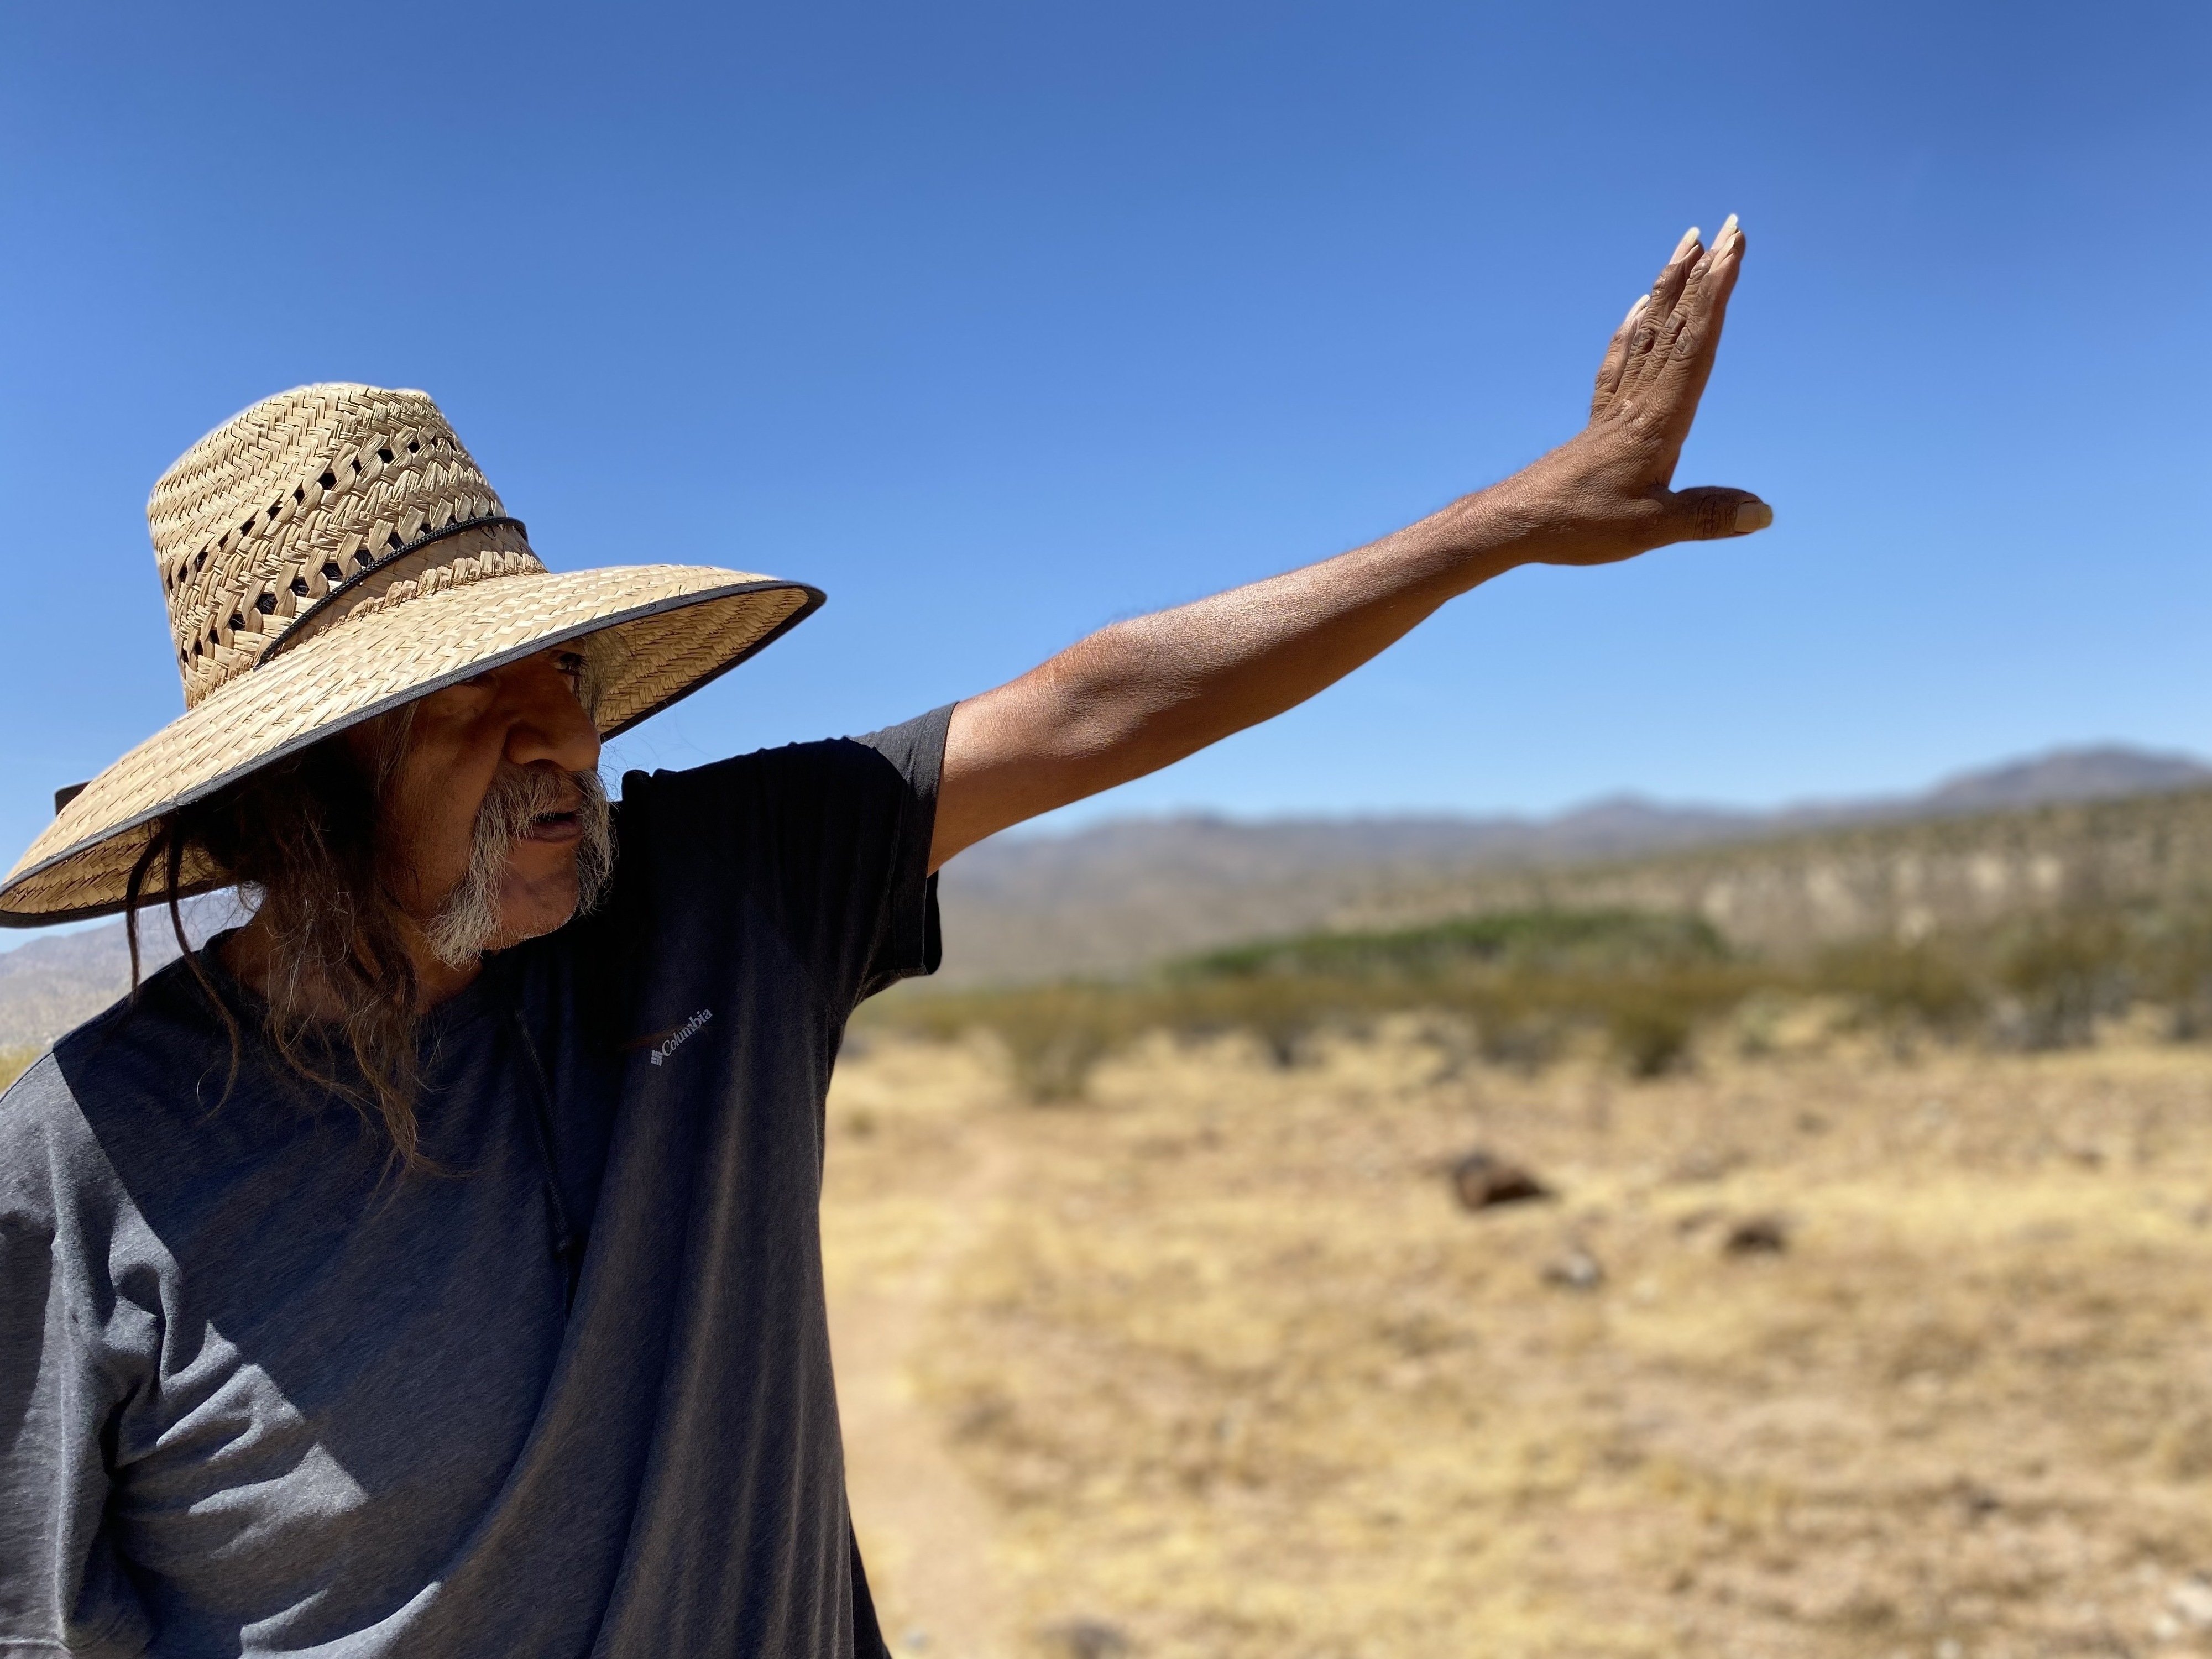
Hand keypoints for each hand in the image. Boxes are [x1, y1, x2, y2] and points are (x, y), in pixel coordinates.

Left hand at [1492, 216, 1769, 566]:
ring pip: (1649, 332)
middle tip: (1729, 226)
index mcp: (1658, 420)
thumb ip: (1705, 517)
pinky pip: (1619, 360)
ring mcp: (1616, 407)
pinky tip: (1638, 308)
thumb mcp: (1649, 529)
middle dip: (1704, 274)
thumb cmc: (1578, 526)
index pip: (1695, 344)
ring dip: (1672, 287)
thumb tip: (1762, 514)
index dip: (1716, 295)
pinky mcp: (1599, 421)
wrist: (1512, 523)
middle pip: (1676, 325)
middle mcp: (1638, 402)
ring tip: (1689, 245)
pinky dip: (1633, 327)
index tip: (1733, 249)